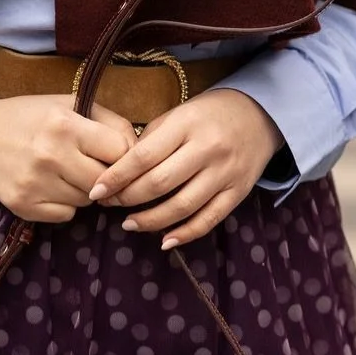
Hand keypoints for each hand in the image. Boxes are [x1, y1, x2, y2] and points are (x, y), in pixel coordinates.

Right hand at [0, 94, 137, 222]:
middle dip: (107, 177)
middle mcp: (51, 155)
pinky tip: (51, 186)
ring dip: (85, 190)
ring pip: (87, 202)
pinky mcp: (24, 206)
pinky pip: (66, 216)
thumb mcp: (67, 103)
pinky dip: (65, 205)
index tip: (117, 154)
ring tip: (68, 172)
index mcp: (65, 124)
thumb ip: (108, 121)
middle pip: (107, 182)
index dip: (125, 154)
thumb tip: (140, 149)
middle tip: (96, 167)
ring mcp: (36, 184)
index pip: (121, 151)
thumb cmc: (28, 116)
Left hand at [87, 90, 282, 247]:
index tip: (95, 191)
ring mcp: (225, 173)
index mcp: (186, 124)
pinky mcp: (238, 192)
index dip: (116, 176)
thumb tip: (120, 170)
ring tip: (129, 224)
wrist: (259, 114)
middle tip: (109, 205)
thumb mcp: (178, 114)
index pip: (144, 156)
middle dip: (128, 199)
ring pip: (183, 206)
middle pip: (160, 183)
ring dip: (151, 221)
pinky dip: (185, 234)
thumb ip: (152, 139)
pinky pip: (209, 219)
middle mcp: (207, 149)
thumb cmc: (208, 113)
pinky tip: (165, 241)